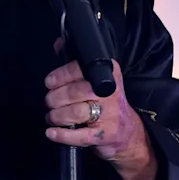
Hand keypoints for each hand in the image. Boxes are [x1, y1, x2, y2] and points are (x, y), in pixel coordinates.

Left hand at [43, 44, 150, 165]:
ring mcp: (110, 114)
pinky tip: (52, 132)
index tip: (49, 82)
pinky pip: (79, 135)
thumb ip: (77, 62)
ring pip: (75, 112)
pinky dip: (62, 135)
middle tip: (50, 102)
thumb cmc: (107, 103)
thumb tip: (59, 43)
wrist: (129, 133)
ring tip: (52, 117)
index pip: (79, 69)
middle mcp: (111, 92)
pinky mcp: (105, 134)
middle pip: (74, 92)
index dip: (60, 76)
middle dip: (54, 98)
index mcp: (109, 74)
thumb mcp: (97, 79)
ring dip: (57, 116)